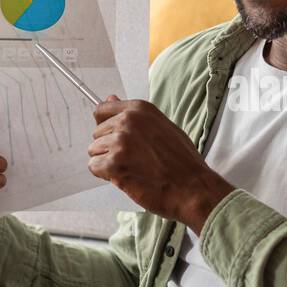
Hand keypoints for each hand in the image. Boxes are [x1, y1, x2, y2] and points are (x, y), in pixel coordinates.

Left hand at [88, 96, 233, 233]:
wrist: (193, 188)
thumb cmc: (183, 162)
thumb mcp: (162, 127)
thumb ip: (134, 116)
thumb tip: (110, 98)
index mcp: (140, 109)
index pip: (102, 109)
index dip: (106, 125)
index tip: (113, 136)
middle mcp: (128, 121)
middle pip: (97, 133)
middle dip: (109, 147)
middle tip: (133, 159)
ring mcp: (120, 142)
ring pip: (94, 151)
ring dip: (108, 162)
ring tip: (132, 168)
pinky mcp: (115, 164)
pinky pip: (94, 167)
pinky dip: (106, 176)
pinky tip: (127, 177)